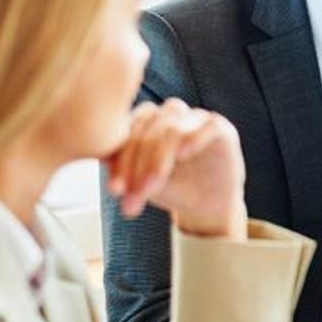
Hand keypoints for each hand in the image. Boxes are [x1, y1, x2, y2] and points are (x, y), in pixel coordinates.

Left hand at [104, 98, 247, 237]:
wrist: (205, 207)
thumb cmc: (171, 188)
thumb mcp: (140, 181)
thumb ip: (122, 165)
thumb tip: (101, 156)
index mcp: (148, 120)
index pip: (129, 128)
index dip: (120, 159)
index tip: (115, 190)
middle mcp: (171, 115)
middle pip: (148, 128)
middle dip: (137, 165)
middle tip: (131, 194)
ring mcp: (196, 119)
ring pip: (172, 128)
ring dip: (158, 159)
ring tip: (151, 188)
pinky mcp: (220, 129)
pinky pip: (207, 127)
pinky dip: (194, 138)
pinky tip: (183, 155)